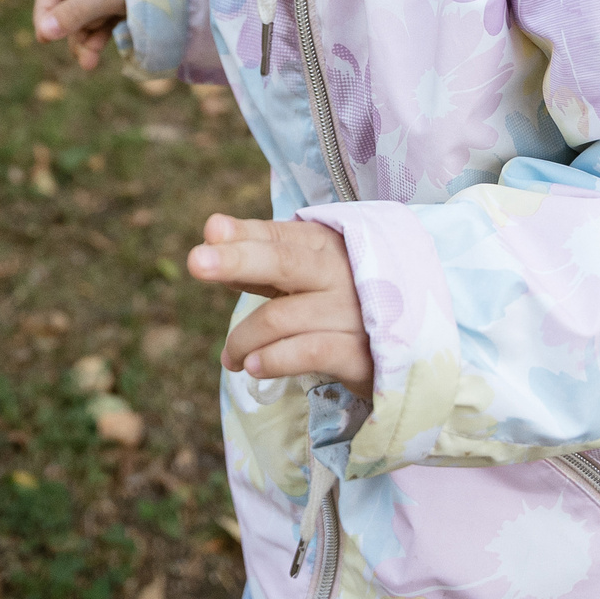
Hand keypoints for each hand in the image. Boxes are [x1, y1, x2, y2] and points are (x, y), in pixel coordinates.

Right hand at [32, 0, 123, 69]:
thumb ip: (75, 12)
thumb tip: (43, 33)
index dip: (45, 14)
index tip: (45, 39)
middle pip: (66, 8)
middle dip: (71, 34)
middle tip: (80, 58)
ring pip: (83, 20)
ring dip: (84, 41)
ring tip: (90, 63)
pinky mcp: (118, 4)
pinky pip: (100, 24)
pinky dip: (97, 39)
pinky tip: (96, 54)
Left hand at [187, 214, 372, 398]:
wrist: (404, 348)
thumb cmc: (335, 303)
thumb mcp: (299, 277)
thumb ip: (258, 260)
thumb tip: (211, 232)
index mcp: (324, 246)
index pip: (277, 237)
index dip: (242, 234)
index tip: (211, 232)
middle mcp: (340, 271)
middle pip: (282, 261)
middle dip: (237, 260)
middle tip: (195, 262)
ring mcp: (352, 311)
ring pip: (281, 317)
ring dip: (243, 339)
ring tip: (230, 358)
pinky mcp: (360, 352)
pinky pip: (309, 351)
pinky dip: (274, 359)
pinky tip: (253, 366)